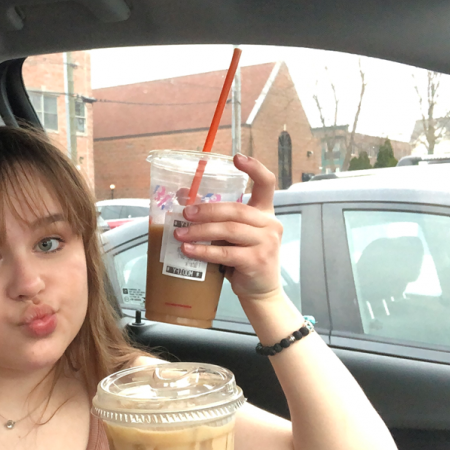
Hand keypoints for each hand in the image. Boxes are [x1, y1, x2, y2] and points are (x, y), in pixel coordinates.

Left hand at [176, 153, 282, 302]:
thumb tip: (182, 196)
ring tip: (179, 235)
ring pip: (230, 230)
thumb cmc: (241, 259)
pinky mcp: (258, 261)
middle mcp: (270, 224)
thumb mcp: (230, 235)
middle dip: (207, 210)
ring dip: (201, 231)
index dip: (254, 168)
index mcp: (265, 213)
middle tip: (184, 214)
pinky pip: (227, 252)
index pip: (266, 183)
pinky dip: (204, 251)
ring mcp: (267, 242)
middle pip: (237, 209)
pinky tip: (189, 251)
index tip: (237, 157)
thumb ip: (214, 218)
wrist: (259, 291)